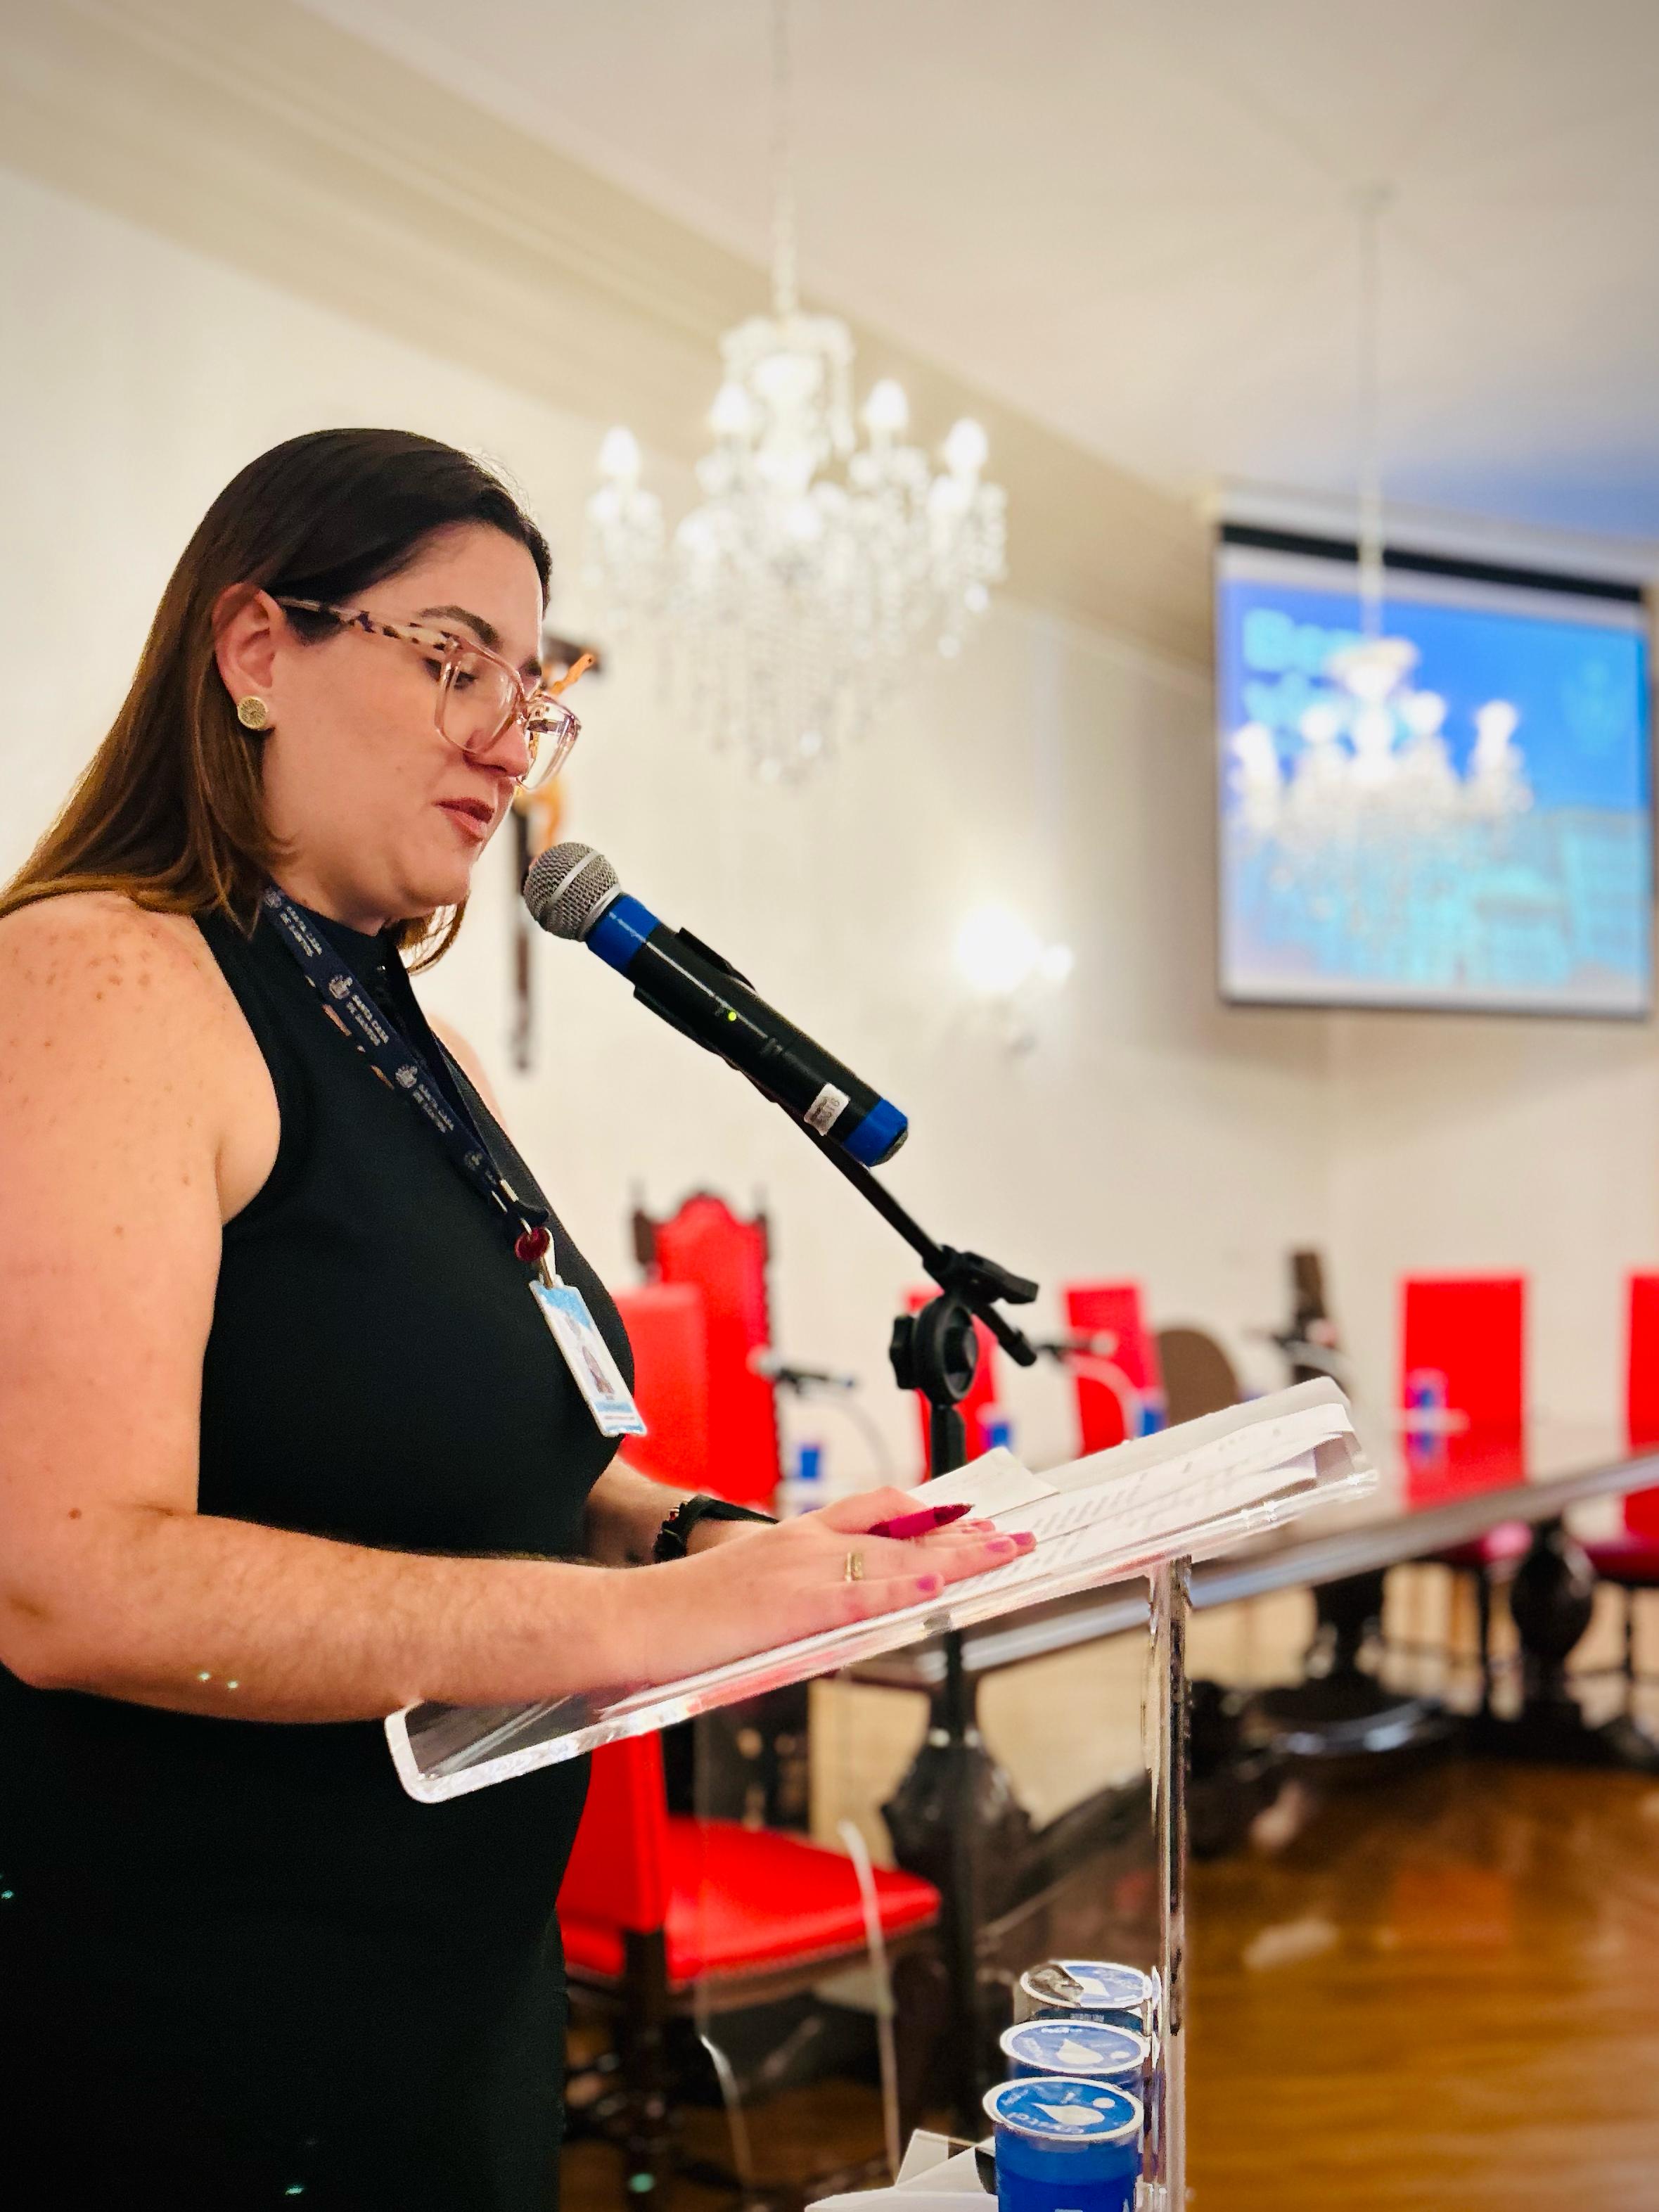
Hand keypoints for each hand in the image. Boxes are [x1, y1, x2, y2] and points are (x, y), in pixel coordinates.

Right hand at [623, 1487, 1033, 1690]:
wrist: (629, 1620)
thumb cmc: (677, 1617)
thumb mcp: (746, 1594)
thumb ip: (795, 1600)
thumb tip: (837, 1625)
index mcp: (791, 1538)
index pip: (874, 1511)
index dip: (926, 1514)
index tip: (966, 1517)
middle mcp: (803, 1542)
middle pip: (899, 1530)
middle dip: (961, 1536)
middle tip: (1012, 1535)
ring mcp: (800, 1571)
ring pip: (895, 1558)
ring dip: (956, 1557)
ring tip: (1004, 1553)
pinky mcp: (793, 1606)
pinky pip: (861, 1595)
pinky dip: (904, 1590)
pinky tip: (940, 1588)